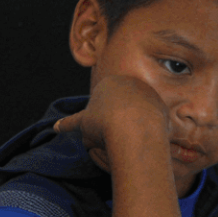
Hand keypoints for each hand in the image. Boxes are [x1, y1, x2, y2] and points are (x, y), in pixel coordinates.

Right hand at [53, 75, 169, 172]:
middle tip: (115, 131)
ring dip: (133, 122)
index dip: (100, 117)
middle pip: (123, 103)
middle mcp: (131, 82)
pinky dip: (146, 127)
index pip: (104, 100)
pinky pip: (151, 118)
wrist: (133, 129)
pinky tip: (141, 134)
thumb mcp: (82, 123)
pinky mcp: (161, 104)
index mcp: (109, 81)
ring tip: (128, 133)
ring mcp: (148, 92)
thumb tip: (56, 127)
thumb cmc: (103, 124)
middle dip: (118, 118)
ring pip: (138, 110)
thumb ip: (70, 123)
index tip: (102, 127)